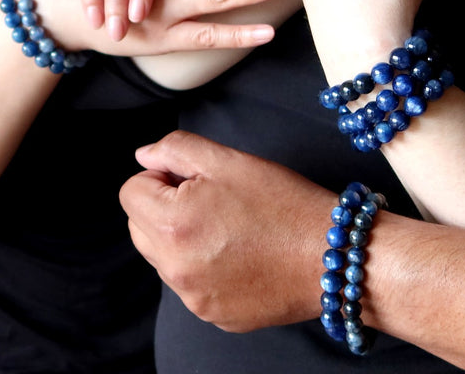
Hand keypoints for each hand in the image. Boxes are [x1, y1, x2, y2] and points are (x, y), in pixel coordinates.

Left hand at [119, 130, 330, 331]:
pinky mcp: (215, 314)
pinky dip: (206, 267)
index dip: (161, 176)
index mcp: (172, 225)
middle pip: (140, 227)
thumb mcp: (229, 160)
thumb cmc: (284, 203)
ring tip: (232, 227)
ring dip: (183, 238)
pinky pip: (192, 285)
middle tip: (214, 199)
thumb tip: (144, 157)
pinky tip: (243, 254)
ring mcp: (194, 298)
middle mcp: (175, 269)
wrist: (333, 255)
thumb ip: (176, 149)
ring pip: (164, 258)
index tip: (195, 178)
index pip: (131, 192)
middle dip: (165, 208)